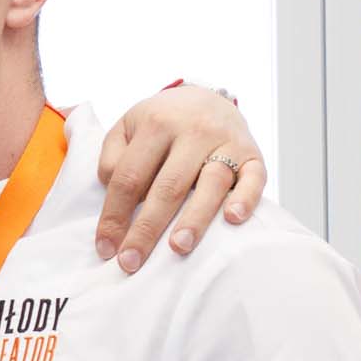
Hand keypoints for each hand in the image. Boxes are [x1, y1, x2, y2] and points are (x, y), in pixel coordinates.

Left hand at [94, 85, 267, 270]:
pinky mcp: (252, 155)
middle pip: (168, 185)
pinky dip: (245, 198)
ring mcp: (226, 142)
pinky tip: (233, 219)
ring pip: (211, 182)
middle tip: (131, 262)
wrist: (207, 97)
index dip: (114, 215)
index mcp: (156, 123)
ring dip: (195, 218)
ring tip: (178, 248)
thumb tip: (116, 197)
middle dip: (147, 228)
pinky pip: (254, 177)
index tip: (105, 249)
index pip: (129, 177)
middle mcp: (193, 130)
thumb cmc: (162, 123)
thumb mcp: (128, 127)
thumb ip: (112, 158)